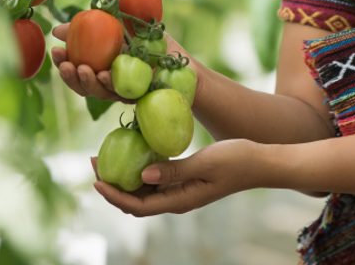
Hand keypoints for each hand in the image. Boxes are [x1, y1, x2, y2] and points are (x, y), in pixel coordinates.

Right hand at [50, 22, 192, 101]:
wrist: (179, 58)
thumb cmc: (149, 41)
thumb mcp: (118, 25)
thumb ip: (90, 26)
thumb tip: (55, 30)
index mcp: (100, 67)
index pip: (75, 70)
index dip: (62, 63)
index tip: (55, 51)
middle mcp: (108, 83)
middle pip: (82, 86)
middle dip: (69, 76)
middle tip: (64, 64)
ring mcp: (121, 92)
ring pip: (97, 92)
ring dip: (86, 82)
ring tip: (82, 68)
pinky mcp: (136, 98)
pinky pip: (118, 93)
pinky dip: (108, 84)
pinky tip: (102, 74)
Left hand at [93, 139, 262, 215]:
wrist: (262, 162)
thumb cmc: (237, 160)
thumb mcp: (205, 162)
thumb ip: (174, 170)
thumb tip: (141, 174)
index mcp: (180, 201)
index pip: (137, 206)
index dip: (113, 195)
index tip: (95, 179)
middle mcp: (176, 200)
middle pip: (135, 200)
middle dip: (111, 184)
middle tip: (92, 159)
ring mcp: (180, 190)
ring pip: (142, 189)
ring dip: (122, 174)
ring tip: (104, 153)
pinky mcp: (184, 179)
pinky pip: (154, 178)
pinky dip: (138, 167)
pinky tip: (131, 148)